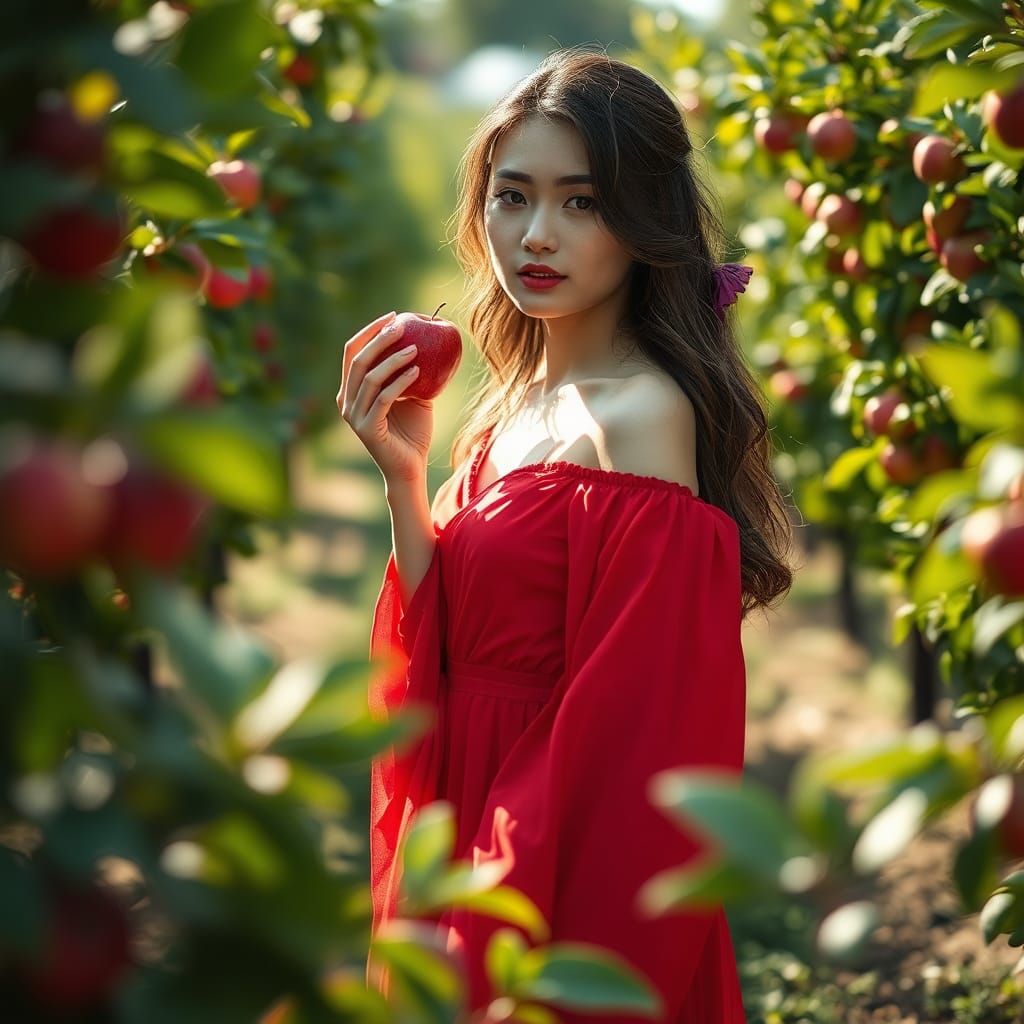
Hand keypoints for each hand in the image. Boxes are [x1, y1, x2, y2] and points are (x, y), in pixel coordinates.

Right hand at [337, 311, 432, 483]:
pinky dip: (401, 381)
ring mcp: (354, 416)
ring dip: (394, 358)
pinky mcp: (367, 429)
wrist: (410, 468)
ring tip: (417, 348)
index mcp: (351, 391)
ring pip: (370, 377)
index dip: (370, 331)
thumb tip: (427, 343)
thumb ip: (411, 373)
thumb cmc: (412, 433)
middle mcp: (346, 402)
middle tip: (402, 325)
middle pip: (358, 360)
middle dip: (380, 338)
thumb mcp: (413, 396)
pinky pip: (384, 398)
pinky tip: (418, 371)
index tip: (394, 316)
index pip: (353, 352)